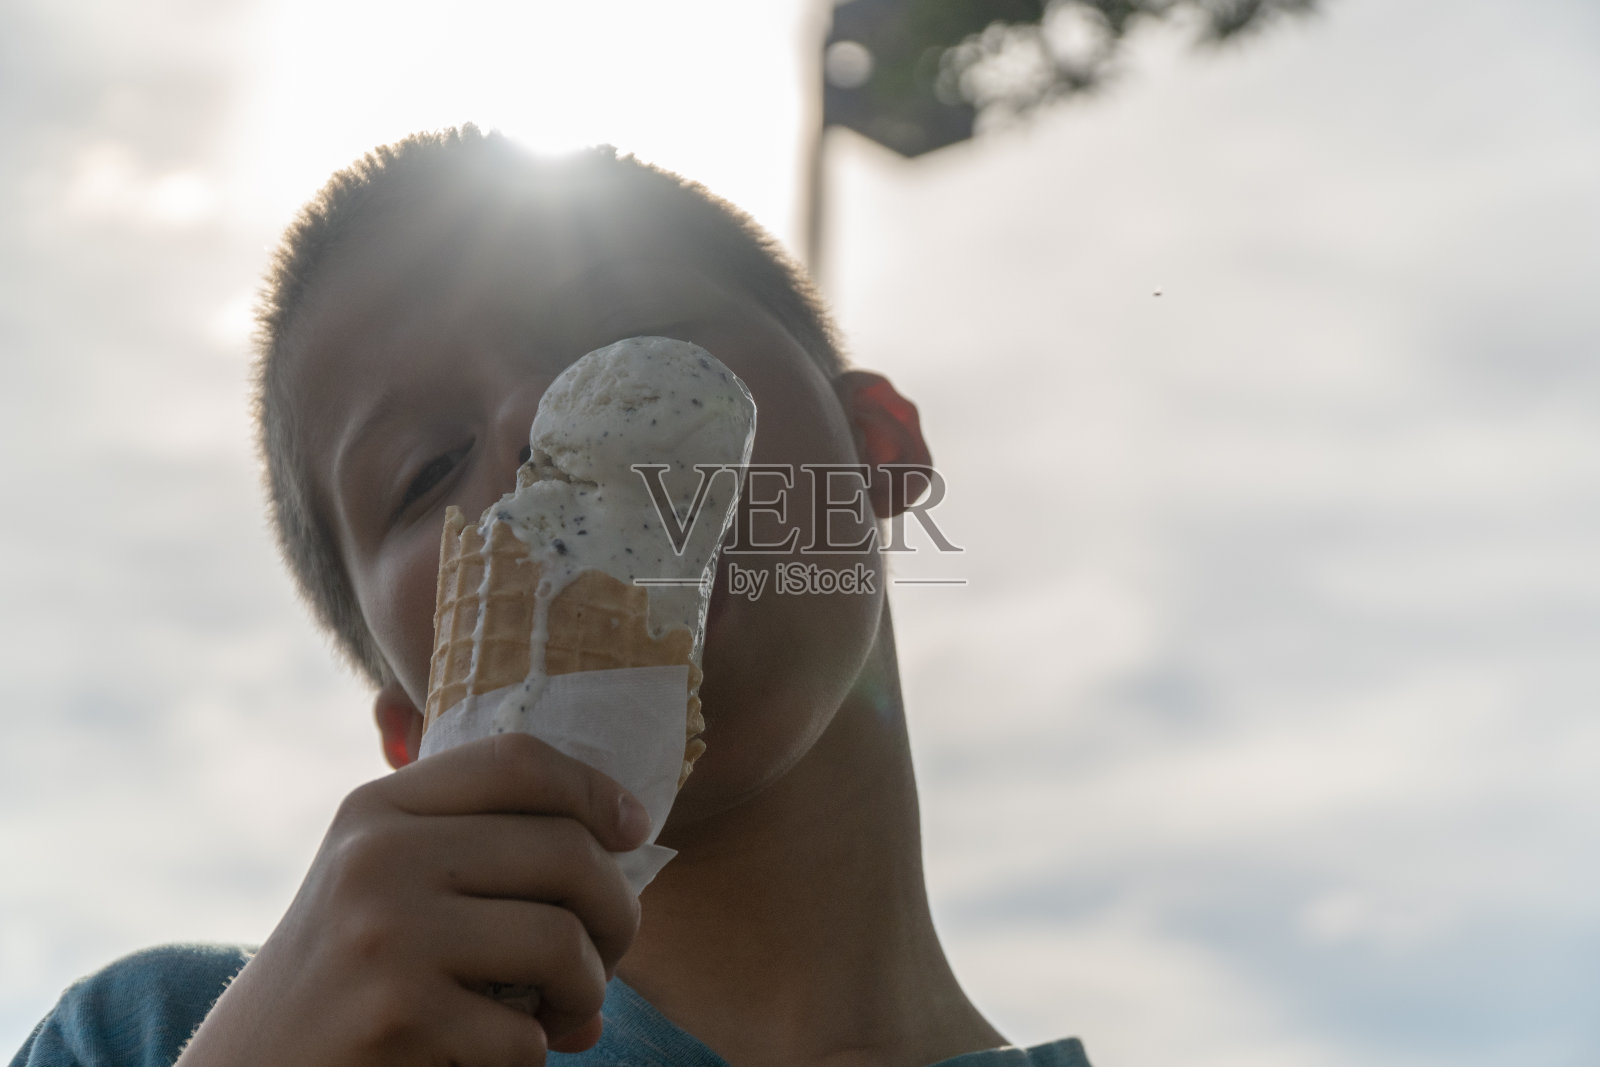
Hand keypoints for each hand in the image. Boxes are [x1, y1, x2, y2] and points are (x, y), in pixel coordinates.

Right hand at [176, 732, 649, 1066]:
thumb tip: (629, 837)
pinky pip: (527, 1035)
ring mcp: (384, 935)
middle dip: (619, 912)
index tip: (633, 830)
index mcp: (379, 810)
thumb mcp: (384, 882)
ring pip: (563, 942)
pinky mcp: (396, 1016)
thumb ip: (479, 846)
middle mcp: (378, 857)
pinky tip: (496, 1055)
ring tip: (568, 1011)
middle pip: (566, 850)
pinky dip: (534, 1055)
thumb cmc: (347, 978)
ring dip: (589, 990)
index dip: (595, 789)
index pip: (518, 760)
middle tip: (613, 952)